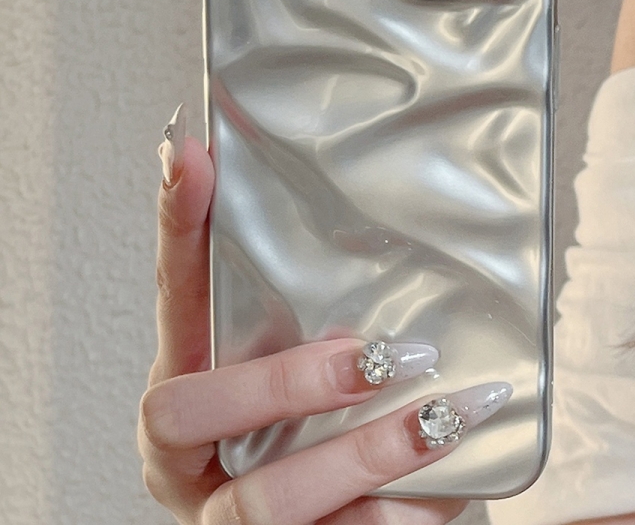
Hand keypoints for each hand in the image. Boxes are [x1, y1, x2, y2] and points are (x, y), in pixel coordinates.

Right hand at [137, 112, 469, 523]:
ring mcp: (223, 519)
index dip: (177, 230)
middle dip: (284, 381)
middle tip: (376, 353)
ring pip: (262, 502)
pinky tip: (452, 480)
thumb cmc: (321, 426)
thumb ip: (323, 315)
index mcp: (185, 385)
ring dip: (361, 454)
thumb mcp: (309, 365)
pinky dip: (401, 512)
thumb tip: (395, 226)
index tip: (192, 156)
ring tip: (441, 415)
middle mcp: (188, 457)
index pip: (174, 294)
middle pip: (181, 413)